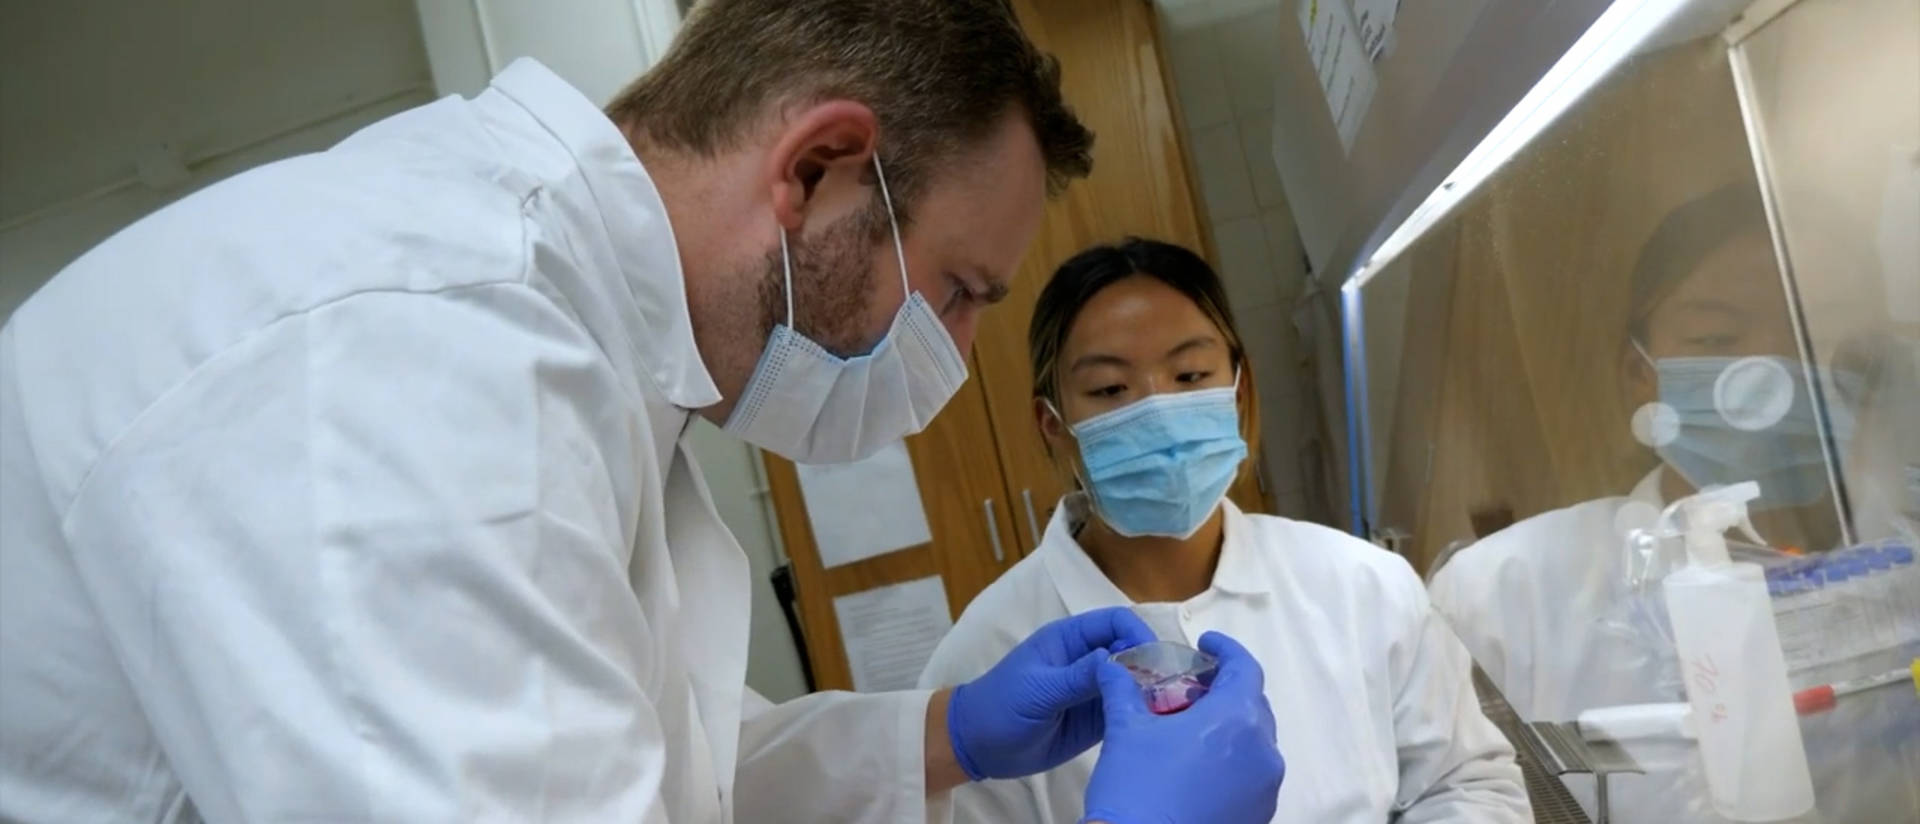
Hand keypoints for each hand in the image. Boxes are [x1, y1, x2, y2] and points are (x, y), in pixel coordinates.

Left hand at [946, 606, 1155, 779]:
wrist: (977, 745)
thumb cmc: (1001, 706)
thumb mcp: (1039, 689)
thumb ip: (1078, 676)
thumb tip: (1119, 660)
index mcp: (1070, 640)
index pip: (1115, 622)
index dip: (1138, 634)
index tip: (1155, 659)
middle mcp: (1087, 661)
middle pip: (1132, 652)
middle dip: (1151, 667)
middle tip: (1167, 692)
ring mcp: (1093, 691)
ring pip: (1133, 683)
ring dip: (1150, 694)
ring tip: (1164, 712)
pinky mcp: (1096, 720)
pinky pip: (1125, 712)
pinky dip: (1139, 716)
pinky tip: (1150, 727)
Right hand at [1081, 632, 1284, 823]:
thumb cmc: (1136, 788)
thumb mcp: (1124, 730)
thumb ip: (1122, 689)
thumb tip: (1111, 667)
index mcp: (1237, 720)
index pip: (1245, 668)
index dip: (1225, 651)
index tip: (1205, 645)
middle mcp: (1264, 752)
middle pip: (1252, 705)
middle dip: (1224, 691)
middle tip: (1191, 689)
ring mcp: (1265, 788)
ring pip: (1254, 743)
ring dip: (1229, 729)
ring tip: (1191, 731)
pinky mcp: (1259, 815)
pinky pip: (1252, 776)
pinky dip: (1232, 762)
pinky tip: (1199, 768)